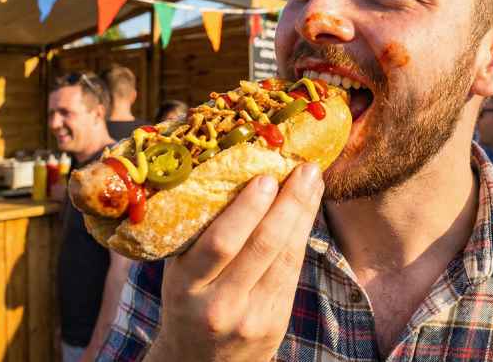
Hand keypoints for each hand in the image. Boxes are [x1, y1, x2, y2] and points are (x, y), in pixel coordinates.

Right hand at [146, 164, 323, 361]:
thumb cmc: (188, 303)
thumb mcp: (179, 274)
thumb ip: (199, 237)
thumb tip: (232, 175)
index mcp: (186, 286)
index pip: (221, 243)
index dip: (248, 209)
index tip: (266, 176)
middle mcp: (219, 305)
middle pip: (262, 247)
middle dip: (288, 203)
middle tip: (303, 169)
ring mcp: (251, 317)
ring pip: (285, 258)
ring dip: (303, 214)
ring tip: (313, 180)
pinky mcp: (275, 323)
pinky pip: (292, 272)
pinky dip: (302, 236)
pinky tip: (308, 210)